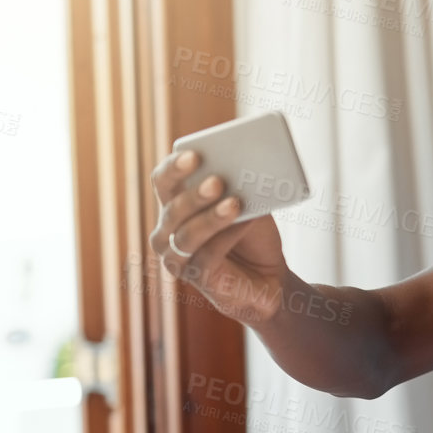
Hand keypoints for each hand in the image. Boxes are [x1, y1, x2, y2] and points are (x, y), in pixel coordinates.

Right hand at [149, 149, 288, 326]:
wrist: (268, 277)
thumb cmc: (252, 235)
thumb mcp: (247, 204)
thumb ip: (239, 187)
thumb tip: (244, 167)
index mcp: (173, 205)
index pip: (163, 180)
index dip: (175, 167)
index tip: (194, 154)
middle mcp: (166, 231)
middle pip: (172, 207)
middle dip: (194, 194)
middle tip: (217, 180)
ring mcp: (176, 257)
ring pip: (186, 234)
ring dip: (211, 217)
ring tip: (235, 202)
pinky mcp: (195, 277)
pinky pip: (207, 255)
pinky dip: (227, 237)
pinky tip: (244, 223)